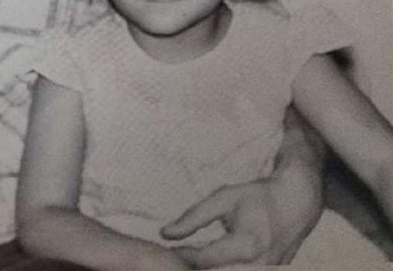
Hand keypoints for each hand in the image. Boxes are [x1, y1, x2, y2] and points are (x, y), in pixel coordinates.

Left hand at [162, 176, 321, 267]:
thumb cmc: (258, 197)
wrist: (297, 204)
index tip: (169, 248)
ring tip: (194, 260)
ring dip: (209, 269)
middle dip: (193, 268)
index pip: (203, 260)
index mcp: (246, 245)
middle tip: (179, 257)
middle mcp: (259, 265)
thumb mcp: (223, 198)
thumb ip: (194, 217)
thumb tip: (165, 234)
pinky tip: (212, 263)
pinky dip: (223, 270)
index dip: (182, 255)